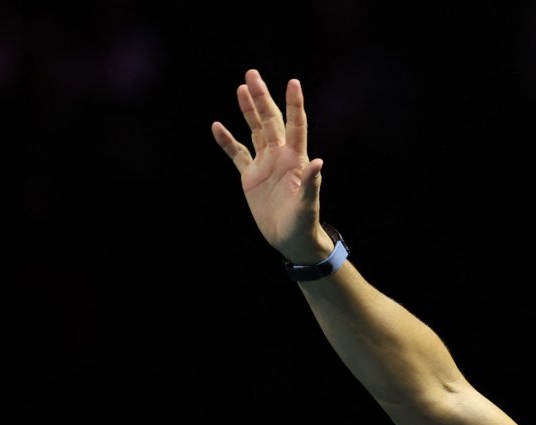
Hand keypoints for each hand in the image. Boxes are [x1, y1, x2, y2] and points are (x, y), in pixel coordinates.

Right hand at [210, 69, 331, 262]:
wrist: (291, 240)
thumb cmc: (303, 223)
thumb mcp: (307, 205)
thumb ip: (311, 184)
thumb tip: (318, 163)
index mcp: (296, 159)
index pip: (295, 126)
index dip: (294, 104)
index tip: (293, 82)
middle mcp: (280, 156)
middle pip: (271, 121)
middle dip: (262, 98)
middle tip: (252, 74)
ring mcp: (264, 164)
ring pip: (255, 130)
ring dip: (249, 111)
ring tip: (242, 88)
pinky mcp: (250, 176)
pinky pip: (236, 153)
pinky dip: (227, 141)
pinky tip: (217, 126)